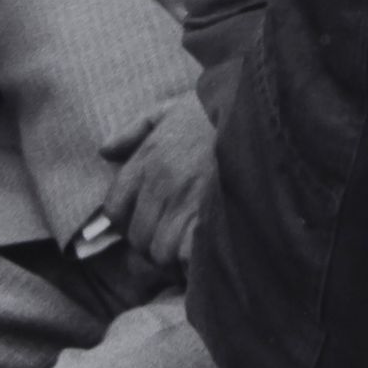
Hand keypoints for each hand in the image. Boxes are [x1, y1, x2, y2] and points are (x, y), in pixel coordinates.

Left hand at [100, 92, 217, 274]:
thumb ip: (135, 128)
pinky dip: (193, 260)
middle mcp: (159, 184)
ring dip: (175, 251)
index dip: (129, 219)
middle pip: (137, 236)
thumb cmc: (217, 111)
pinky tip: (204, 250)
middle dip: (154, 238)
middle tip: (176, 232)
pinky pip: (185, 256)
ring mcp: (183, 204)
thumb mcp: (172, 108)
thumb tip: (105, 151)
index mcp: (147, 159)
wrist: (262, 112)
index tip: (149, 217)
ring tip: (194, 241)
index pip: (115, 209)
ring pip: (160, 251)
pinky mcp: (208, 219)